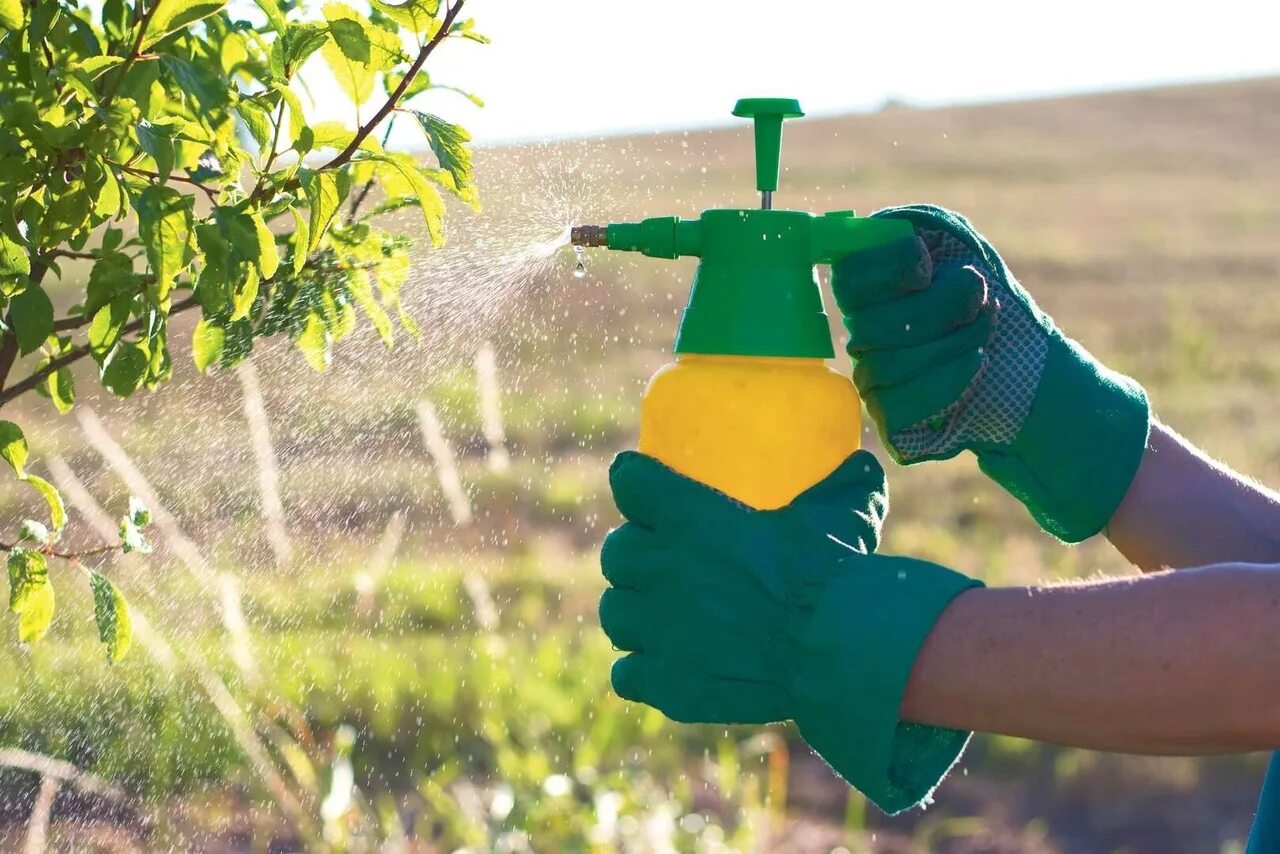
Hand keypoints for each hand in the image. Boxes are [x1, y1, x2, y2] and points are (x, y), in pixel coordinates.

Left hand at [599, 449, 980, 812]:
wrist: (837, 648)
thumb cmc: (837, 570)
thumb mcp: (844, 510)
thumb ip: (844, 483)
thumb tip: (861, 467)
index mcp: (690, 518)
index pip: (631, 484)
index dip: (635, 484)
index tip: (641, 486)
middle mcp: (662, 569)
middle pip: (617, 553)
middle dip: (634, 555)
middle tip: (660, 562)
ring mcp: (660, 630)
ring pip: (615, 613)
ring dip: (633, 611)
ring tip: (655, 616)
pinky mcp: (668, 682)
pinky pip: (627, 674)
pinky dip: (642, 670)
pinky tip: (662, 668)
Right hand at [831, 204, 1149, 541]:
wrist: (1029, 363)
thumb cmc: (991, 298)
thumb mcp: (960, 245)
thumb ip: (918, 228)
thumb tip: (887, 231)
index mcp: (871, 290)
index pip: (848, 279)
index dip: (885, 271)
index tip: (925, 268)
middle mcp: (863, 336)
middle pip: (872, 325)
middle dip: (940, 307)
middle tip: (979, 296)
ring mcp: (873, 380)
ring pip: (887, 365)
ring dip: (951, 342)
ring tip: (985, 329)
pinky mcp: (891, 421)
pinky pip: (897, 406)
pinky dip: (944, 381)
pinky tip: (974, 364)